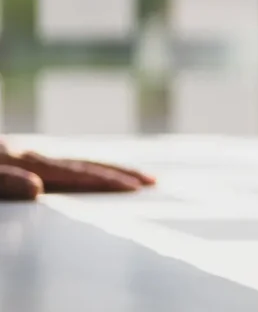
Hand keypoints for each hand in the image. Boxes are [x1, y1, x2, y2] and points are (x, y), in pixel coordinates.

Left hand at [0, 138, 155, 200]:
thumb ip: (5, 181)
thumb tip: (38, 188)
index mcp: (25, 161)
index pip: (76, 172)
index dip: (108, 180)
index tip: (136, 186)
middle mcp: (32, 156)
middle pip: (87, 163)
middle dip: (122, 171)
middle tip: (154, 180)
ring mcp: (27, 156)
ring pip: (78, 162)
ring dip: (108, 170)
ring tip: (134, 177)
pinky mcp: (19, 160)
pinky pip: (62, 165)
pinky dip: (84, 170)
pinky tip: (89, 173)